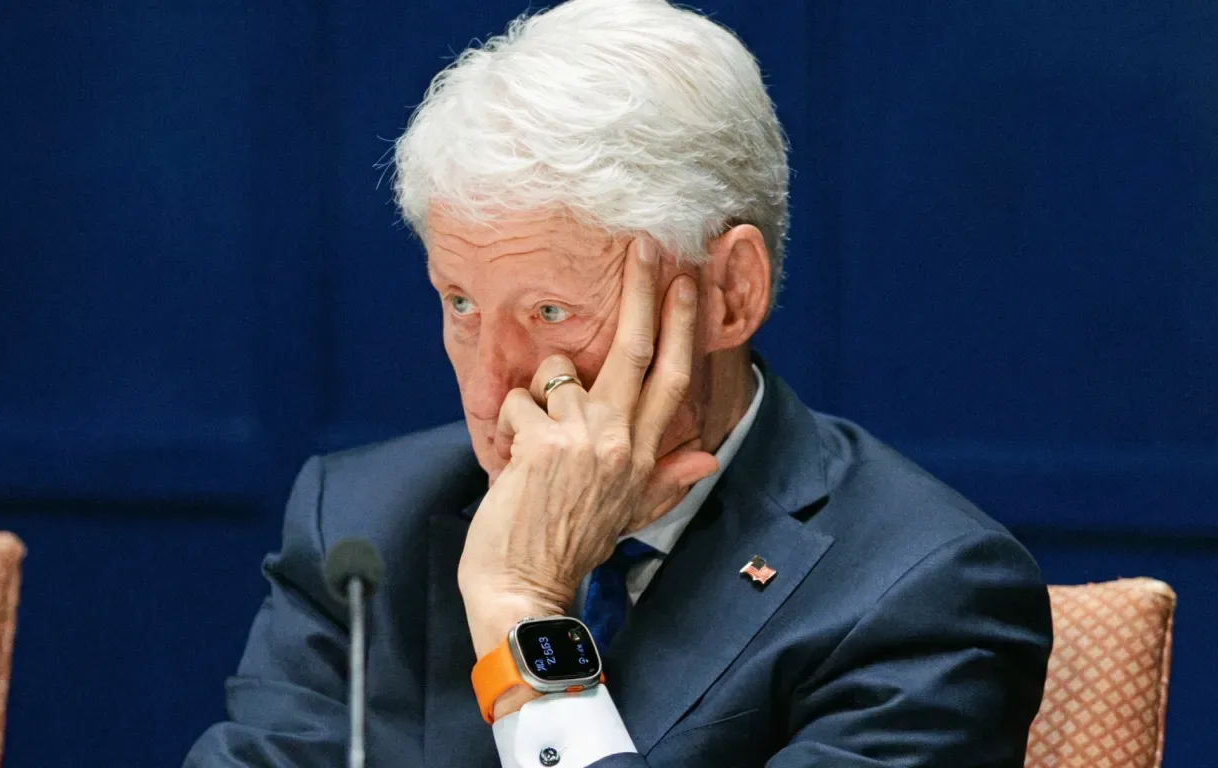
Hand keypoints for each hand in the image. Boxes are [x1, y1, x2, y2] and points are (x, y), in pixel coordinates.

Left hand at [458, 237, 719, 706]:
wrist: (524, 587)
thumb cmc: (567, 546)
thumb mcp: (628, 515)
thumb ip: (665, 482)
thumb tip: (709, 460)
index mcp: (643, 456)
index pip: (674, 379)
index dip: (682, 326)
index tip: (687, 283)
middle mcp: (621, 441)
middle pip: (636, 349)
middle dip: (643, 291)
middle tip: (644, 244)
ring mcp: (585, 439)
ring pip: (555, 377)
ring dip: (535, 399)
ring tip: (530, 449)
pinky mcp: (544, 442)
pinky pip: (518, 400)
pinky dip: (507, 423)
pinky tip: (511, 462)